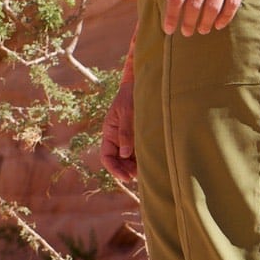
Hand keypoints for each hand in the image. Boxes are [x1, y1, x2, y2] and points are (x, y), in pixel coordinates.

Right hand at [101, 70, 136, 184]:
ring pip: (130, 159)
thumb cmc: (131, 94)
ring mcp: (129, 138)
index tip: (126, 177)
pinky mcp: (140, 136)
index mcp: (109, 132)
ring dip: (136, 167)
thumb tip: (125, 155)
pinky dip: (144, 159)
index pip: (107, 156)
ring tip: (147, 172)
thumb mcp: (127, 112)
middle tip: (140, 177)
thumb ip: (126, 132)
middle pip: (119, 161)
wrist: (141, 82)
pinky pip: (140, 152)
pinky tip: (152, 162)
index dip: (114, 169)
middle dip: (127, 170)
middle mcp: (118, 138)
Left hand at [164, 0, 259, 36]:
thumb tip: (171, 0)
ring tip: (202, 30)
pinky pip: (231, 4)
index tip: (169, 29)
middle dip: (188, 22)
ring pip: (212, 7)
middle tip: (186, 33)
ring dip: (205, 23)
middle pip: (194, 4)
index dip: (171, 15)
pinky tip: (218, 24)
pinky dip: (224, 18)